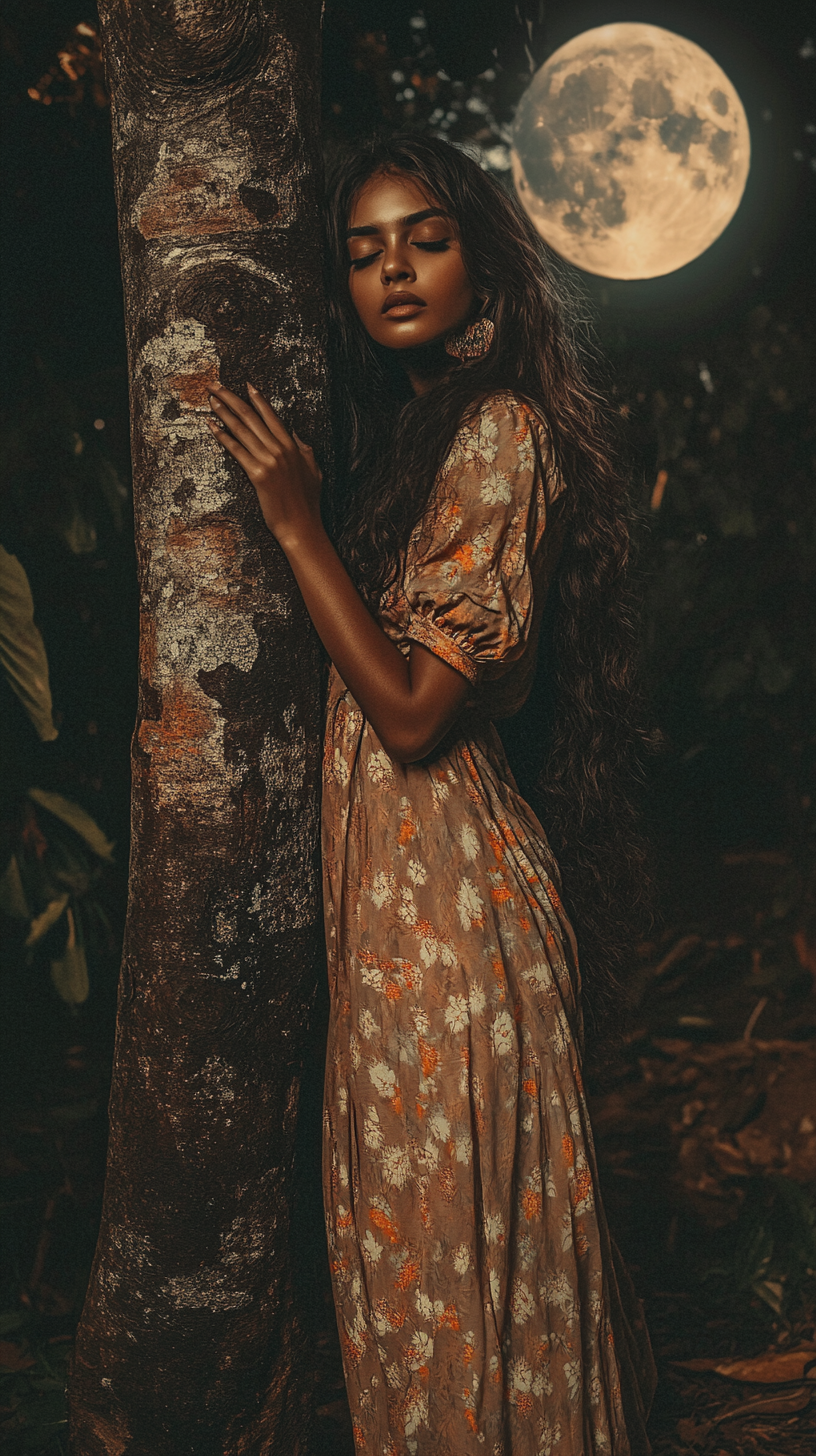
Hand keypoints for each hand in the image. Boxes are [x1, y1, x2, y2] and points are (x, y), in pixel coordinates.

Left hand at [207, 383, 321, 546]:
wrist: (301, 526)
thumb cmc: (308, 503)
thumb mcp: (313, 471)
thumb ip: (305, 451)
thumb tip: (296, 436)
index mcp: (293, 447)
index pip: (272, 416)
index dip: (258, 399)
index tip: (246, 385)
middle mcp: (280, 450)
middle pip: (251, 417)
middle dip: (231, 399)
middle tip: (216, 386)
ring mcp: (269, 461)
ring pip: (242, 430)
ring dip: (224, 413)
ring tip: (211, 401)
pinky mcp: (257, 475)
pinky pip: (236, 450)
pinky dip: (223, 436)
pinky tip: (212, 426)